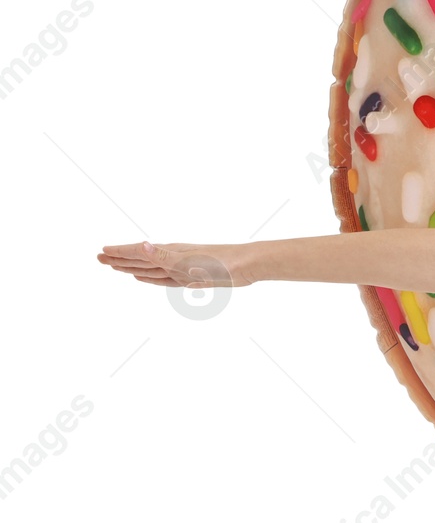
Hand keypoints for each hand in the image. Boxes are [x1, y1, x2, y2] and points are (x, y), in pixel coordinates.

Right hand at [98, 241, 254, 288]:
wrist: (248, 266)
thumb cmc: (221, 262)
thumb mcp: (189, 261)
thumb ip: (163, 255)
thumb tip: (141, 244)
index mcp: (169, 253)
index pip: (138, 252)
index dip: (119, 252)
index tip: (101, 251)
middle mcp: (173, 258)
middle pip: (140, 259)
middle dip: (120, 259)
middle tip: (100, 257)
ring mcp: (182, 267)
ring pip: (149, 269)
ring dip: (132, 268)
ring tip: (116, 266)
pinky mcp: (191, 277)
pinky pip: (164, 278)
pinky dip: (151, 278)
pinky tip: (144, 278)